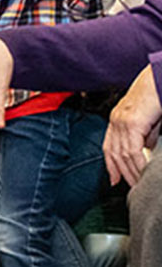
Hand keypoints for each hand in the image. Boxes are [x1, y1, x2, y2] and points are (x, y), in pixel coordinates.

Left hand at [103, 66, 161, 186]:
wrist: (159, 79)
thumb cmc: (156, 97)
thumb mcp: (149, 120)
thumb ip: (145, 135)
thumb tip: (144, 151)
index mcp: (117, 119)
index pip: (109, 147)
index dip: (111, 165)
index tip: (114, 180)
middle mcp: (116, 120)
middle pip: (114, 153)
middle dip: (122, 173)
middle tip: (132, 188)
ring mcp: (122, 120)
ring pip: (123, 154)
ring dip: (132, 172)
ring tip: (139, 185)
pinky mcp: (132, 122)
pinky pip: (133, 149)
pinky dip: (138, 164)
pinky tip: (144, 172)